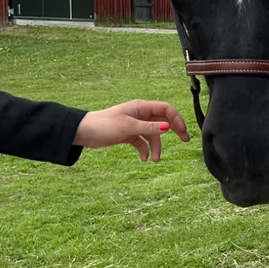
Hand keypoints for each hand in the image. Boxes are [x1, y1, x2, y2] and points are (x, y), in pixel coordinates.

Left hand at [73, 100, 189, 160]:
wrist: (84, 132)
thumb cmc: (104, 125)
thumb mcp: (128, 127)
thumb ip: (149, 128)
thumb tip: (168, 128)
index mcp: (141, 107)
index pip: (166, 110)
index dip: (176, 119)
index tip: (182, 132)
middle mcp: (140, 115)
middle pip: (163, 121)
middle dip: (174, 131)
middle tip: (185, 141)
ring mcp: (135, 125)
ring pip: (153, 135)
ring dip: (156, 147)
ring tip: (155, 160)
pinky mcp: (128, 135)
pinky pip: (142, 142)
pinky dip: (144, 150)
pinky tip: (143, 158)